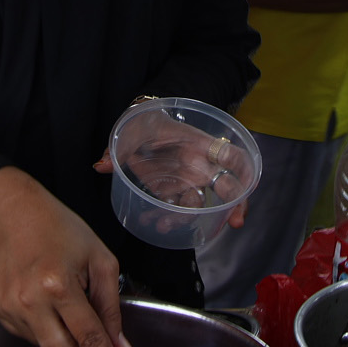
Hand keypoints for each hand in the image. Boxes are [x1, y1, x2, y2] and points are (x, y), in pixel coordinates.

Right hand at [0, 168, 129, 346]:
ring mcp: (6, 306)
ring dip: (56, 332)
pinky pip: (23, 334)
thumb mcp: (100, 260)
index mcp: (58, 284)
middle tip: (82, 321)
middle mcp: (28, 299)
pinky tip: (37, 296)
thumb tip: (120, 346)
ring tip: (55, 296)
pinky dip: (37, 324)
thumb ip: (111, 306)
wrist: (14, 213)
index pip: (89, 338)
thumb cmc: (61, 231)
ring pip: (42, 346)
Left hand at [106, 112, 251, 210]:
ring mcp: (188, 179)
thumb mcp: (135, 128)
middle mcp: (200, 164)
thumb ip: (118, 147)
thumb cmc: (146, 120)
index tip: (247, 188)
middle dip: (235, 205)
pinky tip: (150, 222)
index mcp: (200, 144)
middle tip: (234, 222)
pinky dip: (164, 217)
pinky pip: (174, 208)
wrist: (141, 121)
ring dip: (185, 218)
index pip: (231, 156)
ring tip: (164, 226)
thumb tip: (100, 165)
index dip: (244, 172)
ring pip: (197, 204)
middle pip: (226, 187)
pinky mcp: (172, 189)